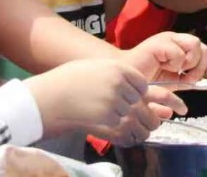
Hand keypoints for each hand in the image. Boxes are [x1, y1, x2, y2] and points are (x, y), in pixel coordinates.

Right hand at [24, 59, 183, 144]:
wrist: (49, 97)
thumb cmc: (70, 80)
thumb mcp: (99, 68)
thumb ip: (120, 76)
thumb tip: (139, 90)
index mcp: (120, 70)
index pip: (145, 86)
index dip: (148, 97)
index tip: (152, 102)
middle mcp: (121, 87)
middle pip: (147, 106)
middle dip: (153, 116)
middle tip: (157, 120)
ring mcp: (115, 107)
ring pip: (142, 122)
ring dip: (145, 129)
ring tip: (145, 131)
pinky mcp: (108, 125)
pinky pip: (129, 135)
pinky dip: (133, 139)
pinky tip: (131, 138)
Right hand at [123, 32, 206, 82]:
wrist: (124, 81)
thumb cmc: (145, 80)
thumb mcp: (172, 81)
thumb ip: (188, 79)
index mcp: (178, 47)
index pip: (203, 50)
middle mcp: (174, 40)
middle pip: (202, 47)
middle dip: (201, 66)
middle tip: (190, 79)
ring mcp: (167, 39)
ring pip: (195, 45)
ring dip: (191, 64)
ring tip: (178, 73)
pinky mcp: (159, 44)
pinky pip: (180, 52)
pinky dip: (177, 64)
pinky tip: (166, 68)